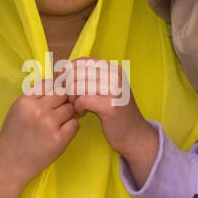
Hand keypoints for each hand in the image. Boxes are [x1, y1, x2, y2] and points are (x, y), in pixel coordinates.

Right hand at [0, 83, 79, 197]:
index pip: (49, 84)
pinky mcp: (59, 139)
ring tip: (57, 126)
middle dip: (63, 102)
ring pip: (71, 108)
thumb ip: (33, 97)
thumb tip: (56, 84)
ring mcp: (49, 124)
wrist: (10, 164)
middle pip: (62, 94)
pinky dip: (71, 128)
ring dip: (68, 115)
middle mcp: (37, 110)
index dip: (53, 91)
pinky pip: (75, 124)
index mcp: (25, 101)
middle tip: (57, 113)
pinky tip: (61, 134)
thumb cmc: (14, 138)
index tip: (52, 100)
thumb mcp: (16, 111)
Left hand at [68, 58, 158, 184]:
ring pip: (77, 86)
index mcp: (113, 70)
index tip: (62, 84)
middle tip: (67, 99)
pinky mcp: (110, 105)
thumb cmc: (117, 115)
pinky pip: (81, 100)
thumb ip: (90, 79)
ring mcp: (114, 90)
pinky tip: (82, 114)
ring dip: (71, 99)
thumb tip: (62, 71)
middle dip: (66, 86)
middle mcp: (114, 76)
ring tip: (76, 108)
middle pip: (77, 72)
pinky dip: (77, 108)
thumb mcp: (106, 91)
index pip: (83, 61)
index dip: (67, 71)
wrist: (136, 136)